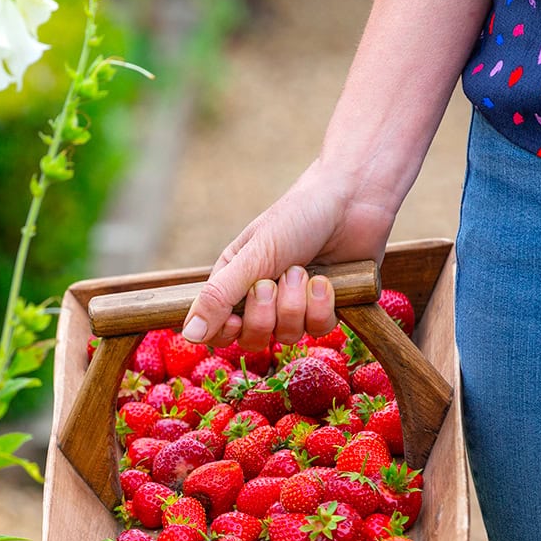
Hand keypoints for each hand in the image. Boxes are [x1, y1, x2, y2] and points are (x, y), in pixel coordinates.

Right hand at [181, 159, 393, 350]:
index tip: (234, 320)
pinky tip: (326, 279)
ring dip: (296, 304)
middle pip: (251, 339)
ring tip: (303, 270)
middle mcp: (261, 299)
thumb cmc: (296, 218)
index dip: (224, 332)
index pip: (216, 329)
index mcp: (233, 283)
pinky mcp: (325, 309)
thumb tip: (188, 335)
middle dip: (265, 315)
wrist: (353, 200)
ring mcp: (294, 306)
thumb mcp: (253, 256)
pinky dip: (322, 306)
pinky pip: (317, 329)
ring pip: (287, 336)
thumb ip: (219, 297)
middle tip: (273, 281)